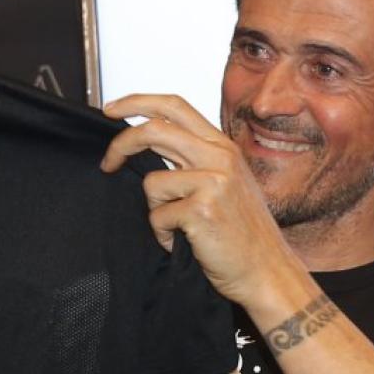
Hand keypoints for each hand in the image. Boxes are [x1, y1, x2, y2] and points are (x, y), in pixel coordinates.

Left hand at [101, 93, 309, 313]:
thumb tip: (148, 143)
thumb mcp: (224, 184)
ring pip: (152, 182)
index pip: (174, 107)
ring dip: (156, 211)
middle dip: (121, 145)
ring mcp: (213, 181)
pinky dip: (163, 234)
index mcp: (222, 146)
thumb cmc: (241, 233)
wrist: (266, 270)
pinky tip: (185, 242)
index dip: (137, 102)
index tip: (111, 110)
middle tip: (107, 163)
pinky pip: (157, 216)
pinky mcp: (202, 208)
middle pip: (154, 130)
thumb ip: (193, 161)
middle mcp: (220, 157)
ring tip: (179, 228)